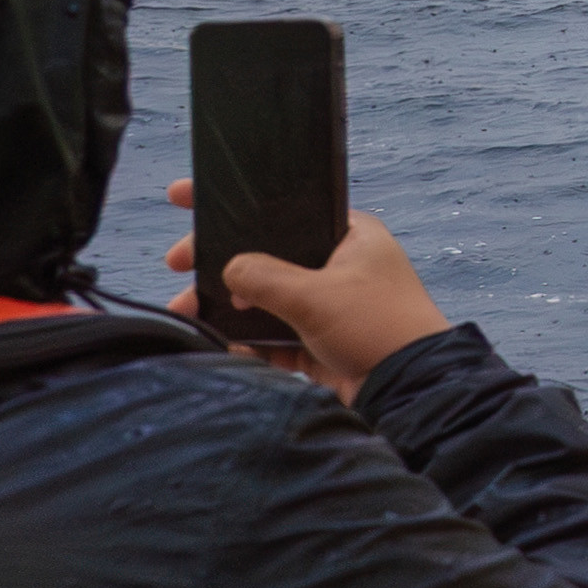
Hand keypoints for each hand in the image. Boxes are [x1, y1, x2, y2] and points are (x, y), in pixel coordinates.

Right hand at [164, 179, 451, 404]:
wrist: (411, 391)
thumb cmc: (379, 328)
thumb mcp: (313, 294)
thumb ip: (262, 277)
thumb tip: (228, 270)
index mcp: (350, 235)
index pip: (285, 207)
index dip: (235, 203)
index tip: (184, 196)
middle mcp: (341, 264)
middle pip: (267, 255)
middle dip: (219, 261)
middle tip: (177, 263)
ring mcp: (331, 304)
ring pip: (266, 298)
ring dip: (227, 305)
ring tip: (186, 313)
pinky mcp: (322, 342)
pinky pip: (274, 336)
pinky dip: (247, 341)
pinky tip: (218, 344)